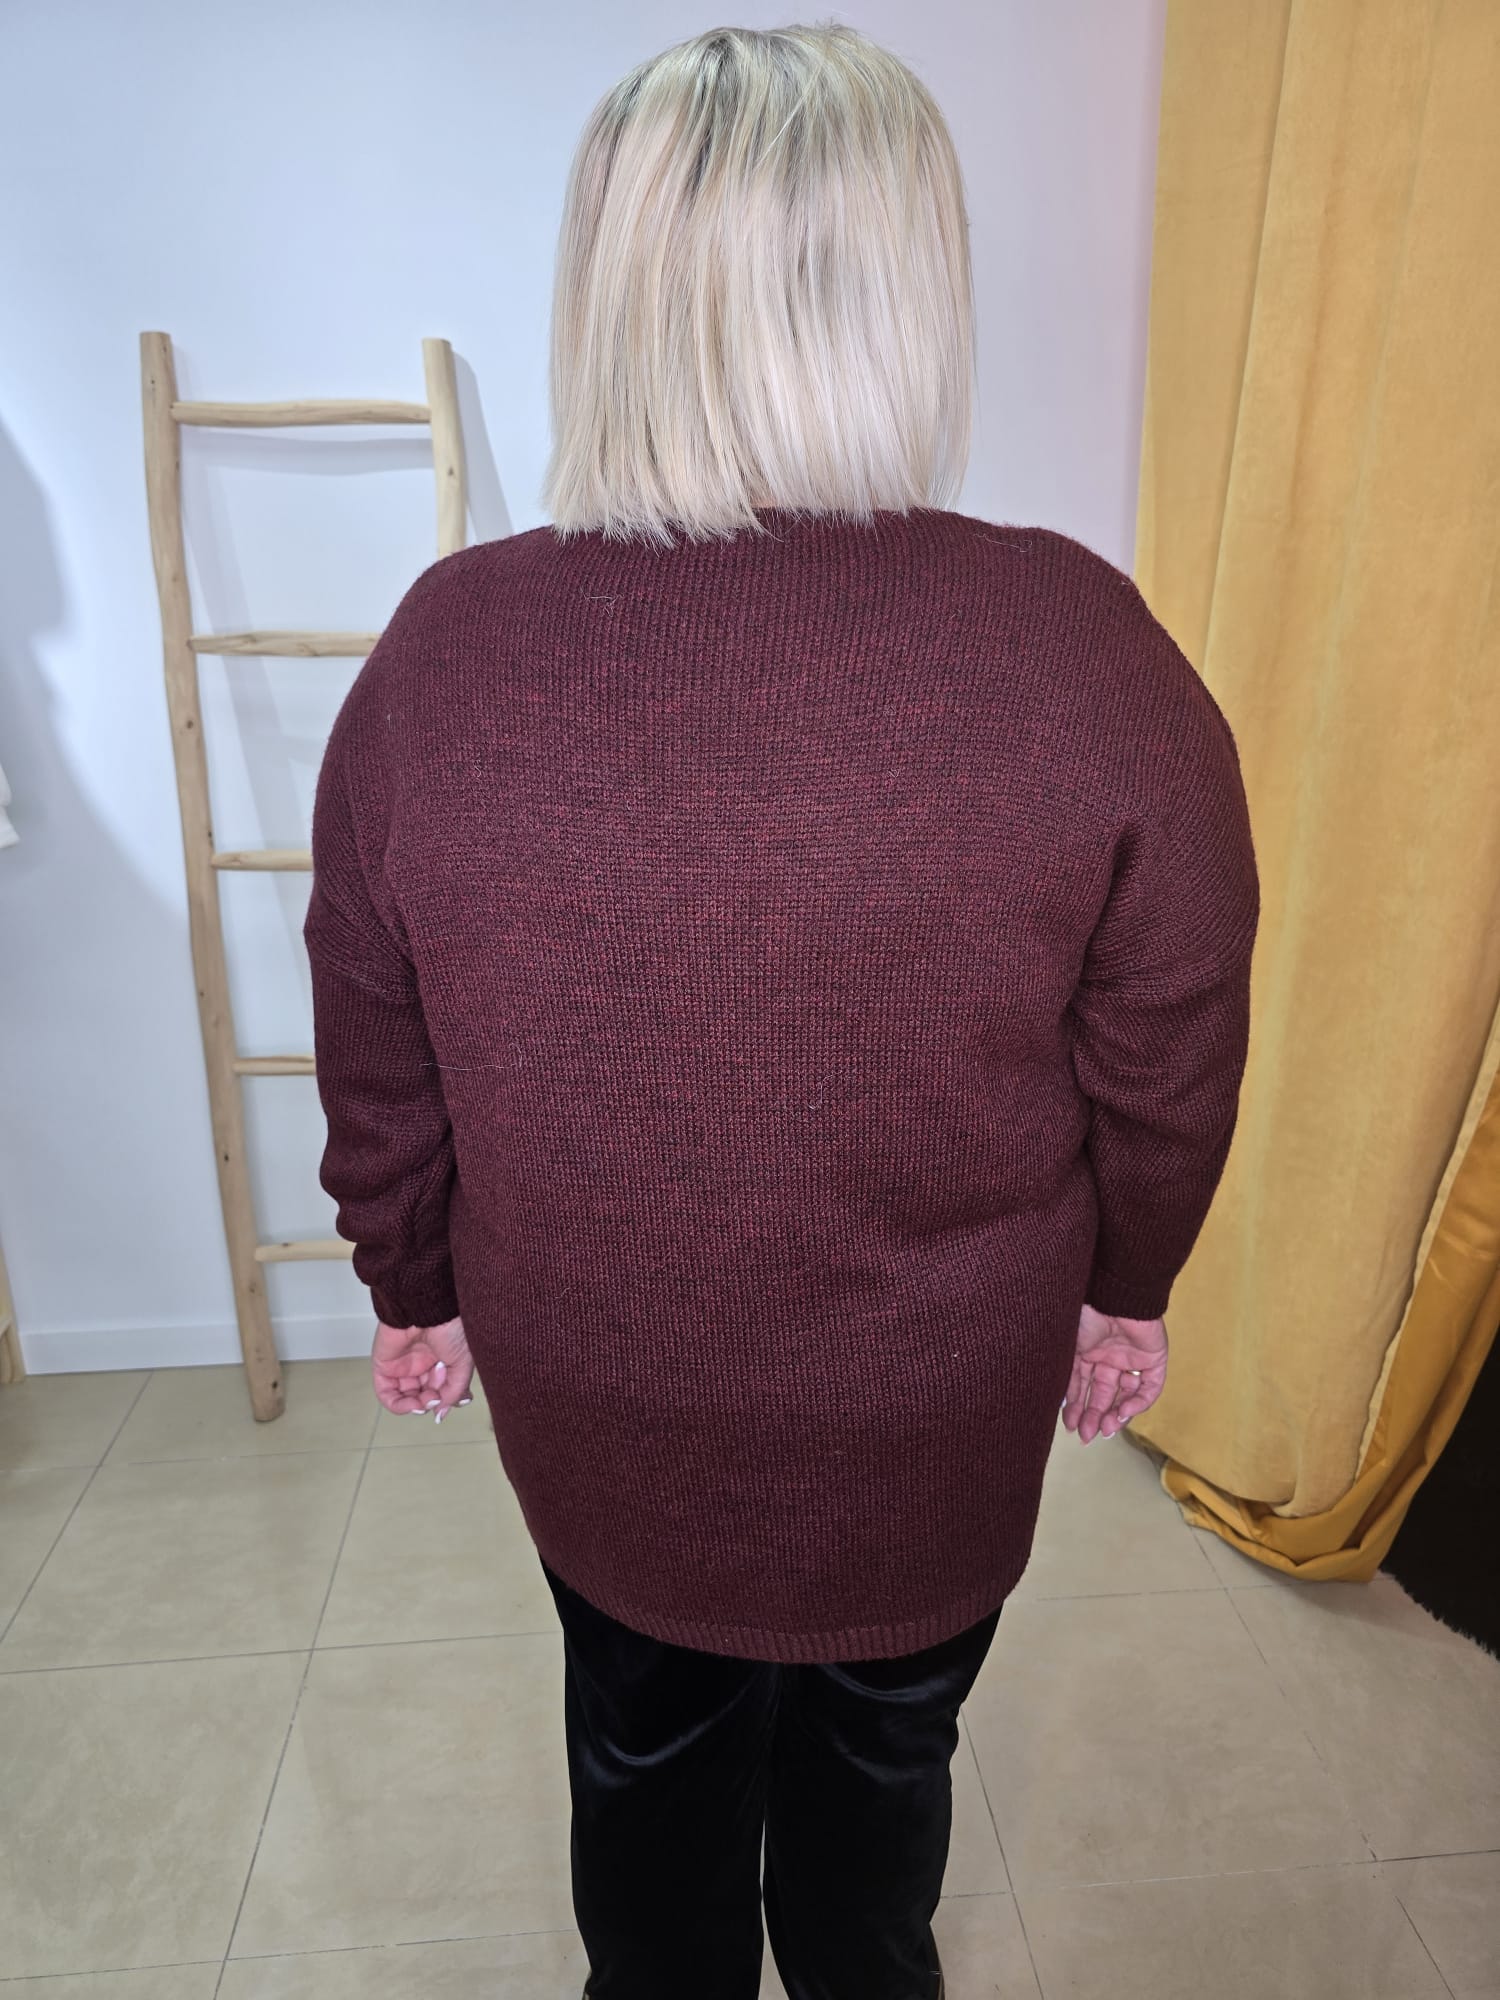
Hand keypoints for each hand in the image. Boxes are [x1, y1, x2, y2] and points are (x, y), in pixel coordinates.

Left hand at [371, 1315, 473, 1420]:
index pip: (443, 1388)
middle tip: (438, 1396)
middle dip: (433, 1401)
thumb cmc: (450, 1326)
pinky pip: (386, 1393)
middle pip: (425, 1395)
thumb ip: (454, 1391)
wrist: (428, 1307)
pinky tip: (412, 1404)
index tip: (459, 1399)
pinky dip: (398, 1405)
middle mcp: (422, 1362)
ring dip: (417, 1406)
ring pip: (406, 1398)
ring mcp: (403, 1365)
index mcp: (442, 1358)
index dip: (449, 1398)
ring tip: (425, 1401)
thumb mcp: (463, 1363)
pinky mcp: (384, 1365)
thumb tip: (441, 1413)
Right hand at [1062, 1303, 1166, 1443]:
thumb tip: (1055, 1402)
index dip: (1077, 1406)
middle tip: (1087, 1435)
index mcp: (1088, 1351)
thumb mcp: (1067, 1349)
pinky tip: (1123, 1412)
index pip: (1083, 1385)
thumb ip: (1064, 1376)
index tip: (1070, 1426)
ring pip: (1126, 1394)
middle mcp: (1109, 1356)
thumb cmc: (1085, 1316)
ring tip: (1106, 1429)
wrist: (1114, 1296)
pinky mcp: (1154, 1358)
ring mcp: (1132, 1358)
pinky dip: (1138, 1402)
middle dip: (1094, 1416)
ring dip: (1115, 1413)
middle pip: (1104, 1393)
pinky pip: (1150, 1387)